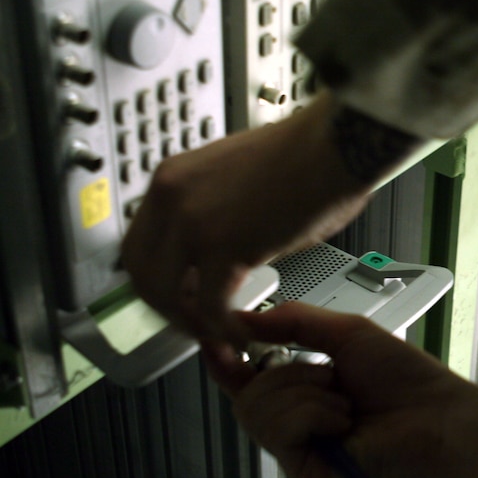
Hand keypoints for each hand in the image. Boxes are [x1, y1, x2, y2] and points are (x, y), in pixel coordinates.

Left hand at [120, 93, 377, 339]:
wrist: (337, 144)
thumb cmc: (311, 157)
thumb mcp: (243, 185)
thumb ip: (225, 220)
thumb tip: (236, 256)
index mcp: (173, 178)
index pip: (140, 243)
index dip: (158, 279)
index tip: (181, 296)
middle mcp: (172, 198)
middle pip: (141, 273)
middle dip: (169, 308)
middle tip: (197, 324)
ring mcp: (193, 222)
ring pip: (168, 295)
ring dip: (194, 323)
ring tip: (223, 333)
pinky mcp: (224, 246)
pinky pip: (212, 306)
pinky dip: (227, 328)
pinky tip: (244, 334)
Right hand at [209, 302, 477, 477]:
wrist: (440, 418)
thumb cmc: (408, 381)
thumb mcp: (347, 334)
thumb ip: (293, 322)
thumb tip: (242, 317)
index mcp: (305, 395)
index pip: (249, 381)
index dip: (229, 360)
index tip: (217, 339)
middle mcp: (299, 427)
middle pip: (246, 396)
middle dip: (285, 373)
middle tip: (329, 377)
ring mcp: (301, 453)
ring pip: (256, 410)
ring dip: (305, 392)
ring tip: (344, 402)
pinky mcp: (306, 475)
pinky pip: (279, 430)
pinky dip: (314, 413)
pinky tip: (345, 421)